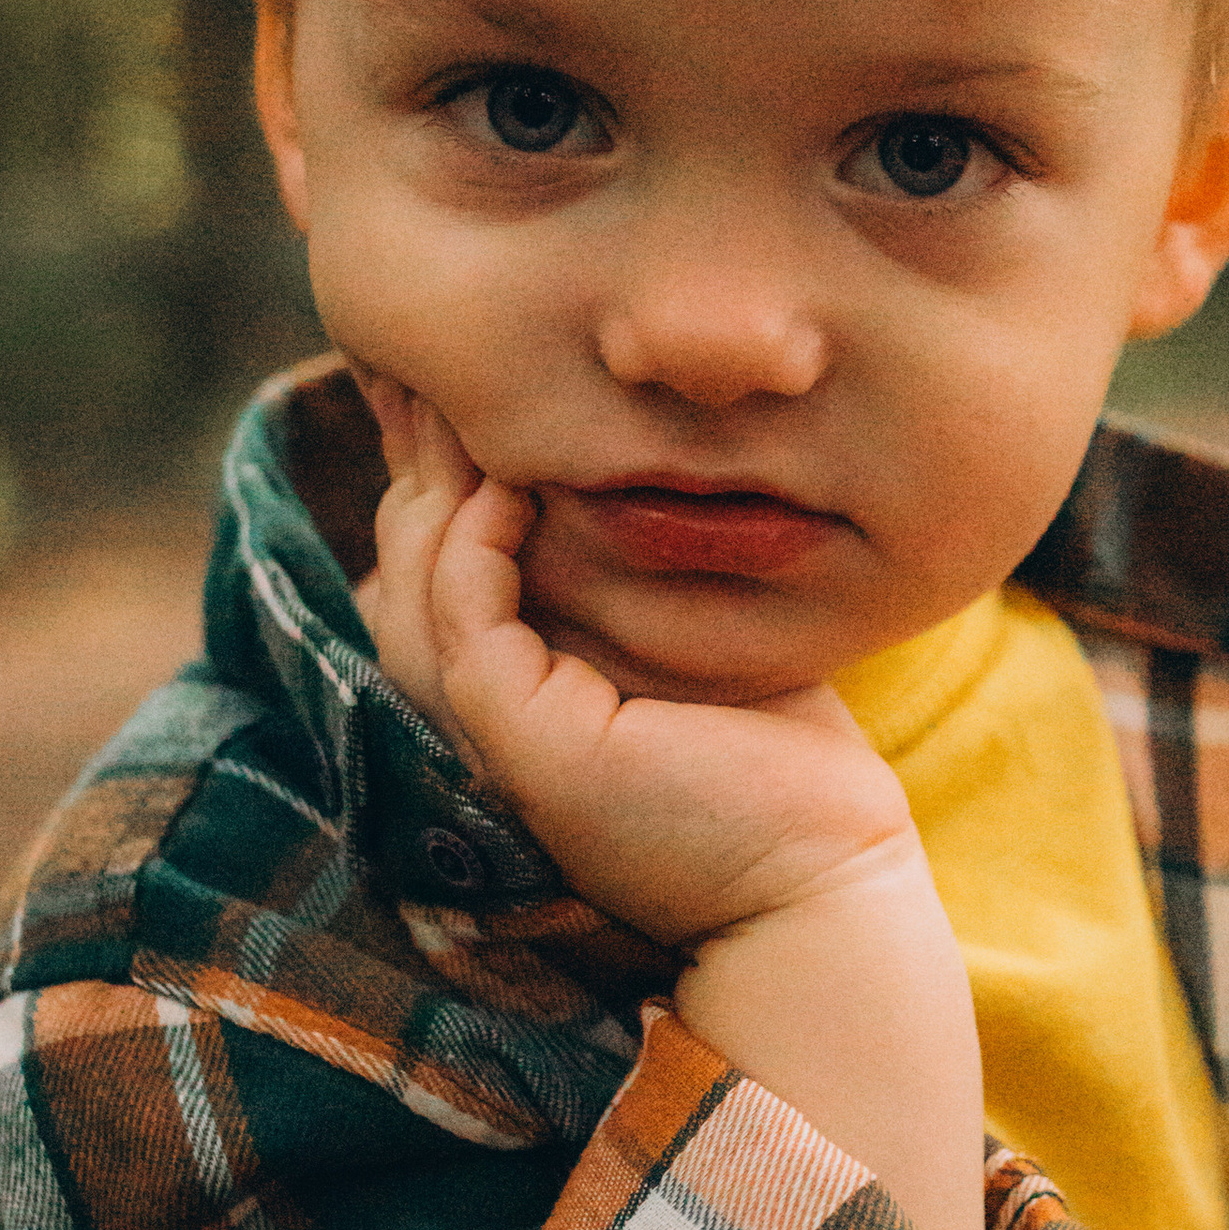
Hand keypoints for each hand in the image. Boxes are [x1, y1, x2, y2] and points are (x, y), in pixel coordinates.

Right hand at [357, 380, 912, 945]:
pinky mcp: (525, 745)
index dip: (436, 471)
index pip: (441, 565)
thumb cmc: (782, 762)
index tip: (454, 378)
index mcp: (515, 689)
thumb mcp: (693, 633)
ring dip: (429, 484)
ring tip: (447, 393)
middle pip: (404, 561)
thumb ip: (637, 566)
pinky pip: (464, 624)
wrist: (824, 875)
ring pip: (412, 588)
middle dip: (409, 455)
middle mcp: (483, 715)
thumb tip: (630, 450)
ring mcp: (489, 737)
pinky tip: (510, 483)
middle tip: (415, 354)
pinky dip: (475, 545)